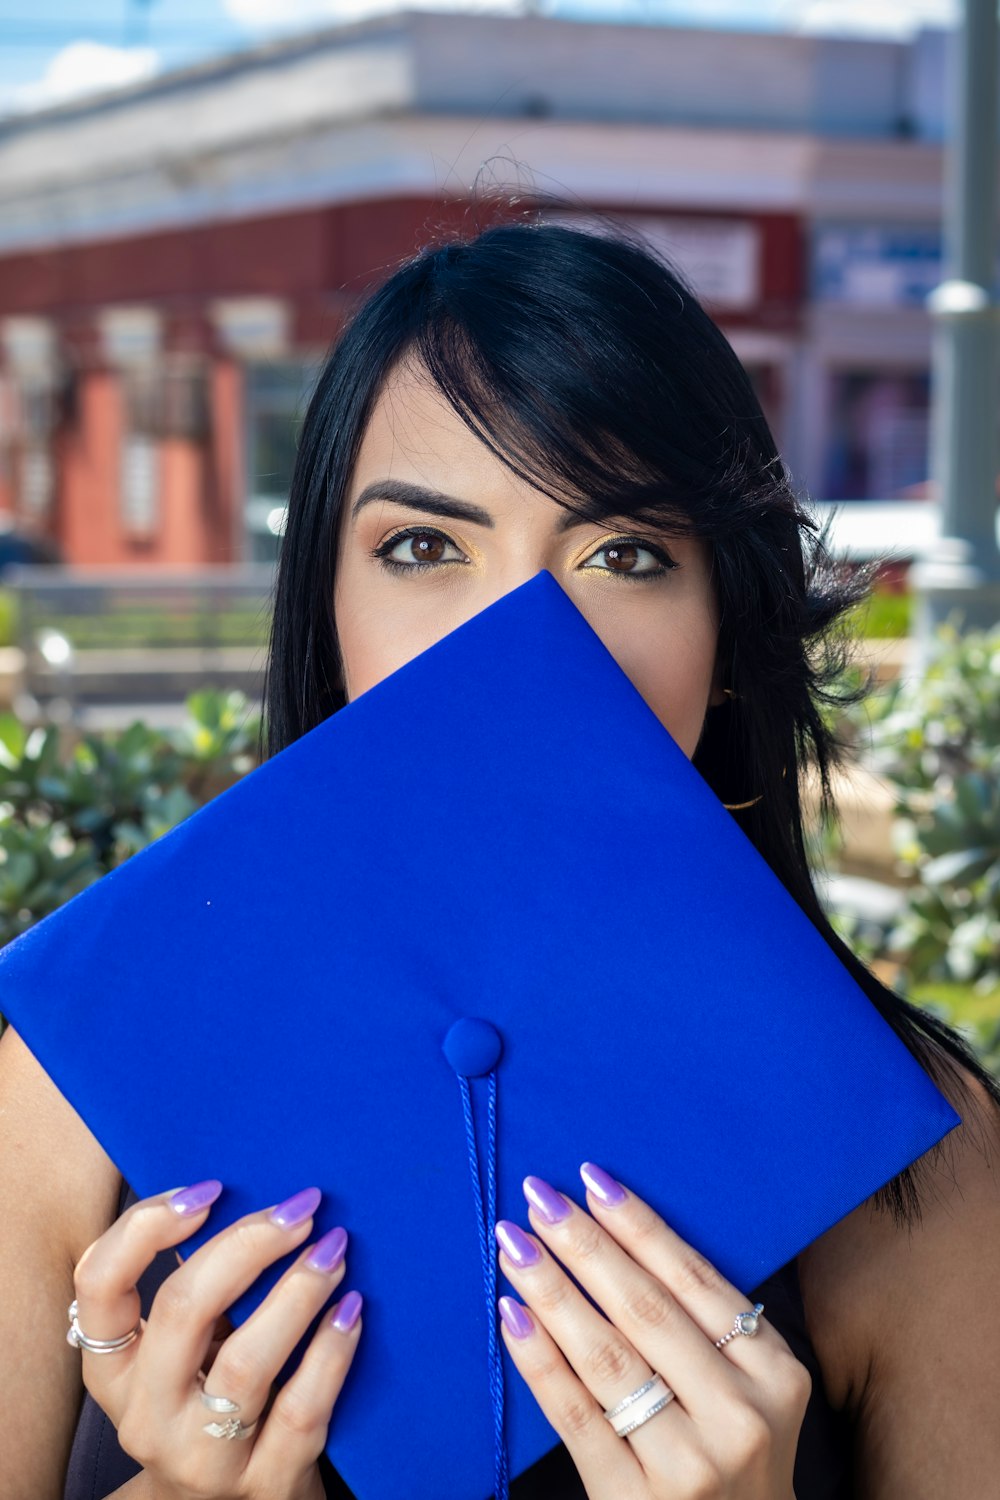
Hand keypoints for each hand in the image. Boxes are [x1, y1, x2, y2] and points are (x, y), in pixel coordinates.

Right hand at [70, 1181, 361, 1499]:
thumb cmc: (212, 1402)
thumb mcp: (185, 1353)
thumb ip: (199, 1289)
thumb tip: (254, 1197)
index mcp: (116, 1371)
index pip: (99, 1285)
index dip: (147, 1226)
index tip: (210, 1188)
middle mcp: (148, 1416)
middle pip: (181, 1310)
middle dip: (247, 1244)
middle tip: (300, 1209)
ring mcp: (204, 1459)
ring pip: (245, 1363)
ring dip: (297, 1291)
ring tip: (334, 1250)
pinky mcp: (265, 1484)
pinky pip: (302, 1409)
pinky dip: (331, 1351)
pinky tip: (351, 1310)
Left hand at [495, 1165, 810, 1499]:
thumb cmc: (734, 1462)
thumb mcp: (754, 1394)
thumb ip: (710, 1329)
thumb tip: (620, 1233)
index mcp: (776, 1374)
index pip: (694, 1279)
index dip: (638, 1224)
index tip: (591, 1179)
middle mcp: (741, 1415)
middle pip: (646, 1309)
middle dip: (585, 1244)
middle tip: (539, 1196)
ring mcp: (689, 1463)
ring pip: (606, 1356)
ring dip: (552, 1290)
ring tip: (514, 1245)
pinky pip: (574, 1414)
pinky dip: (538, 1359)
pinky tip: (512, 1315)